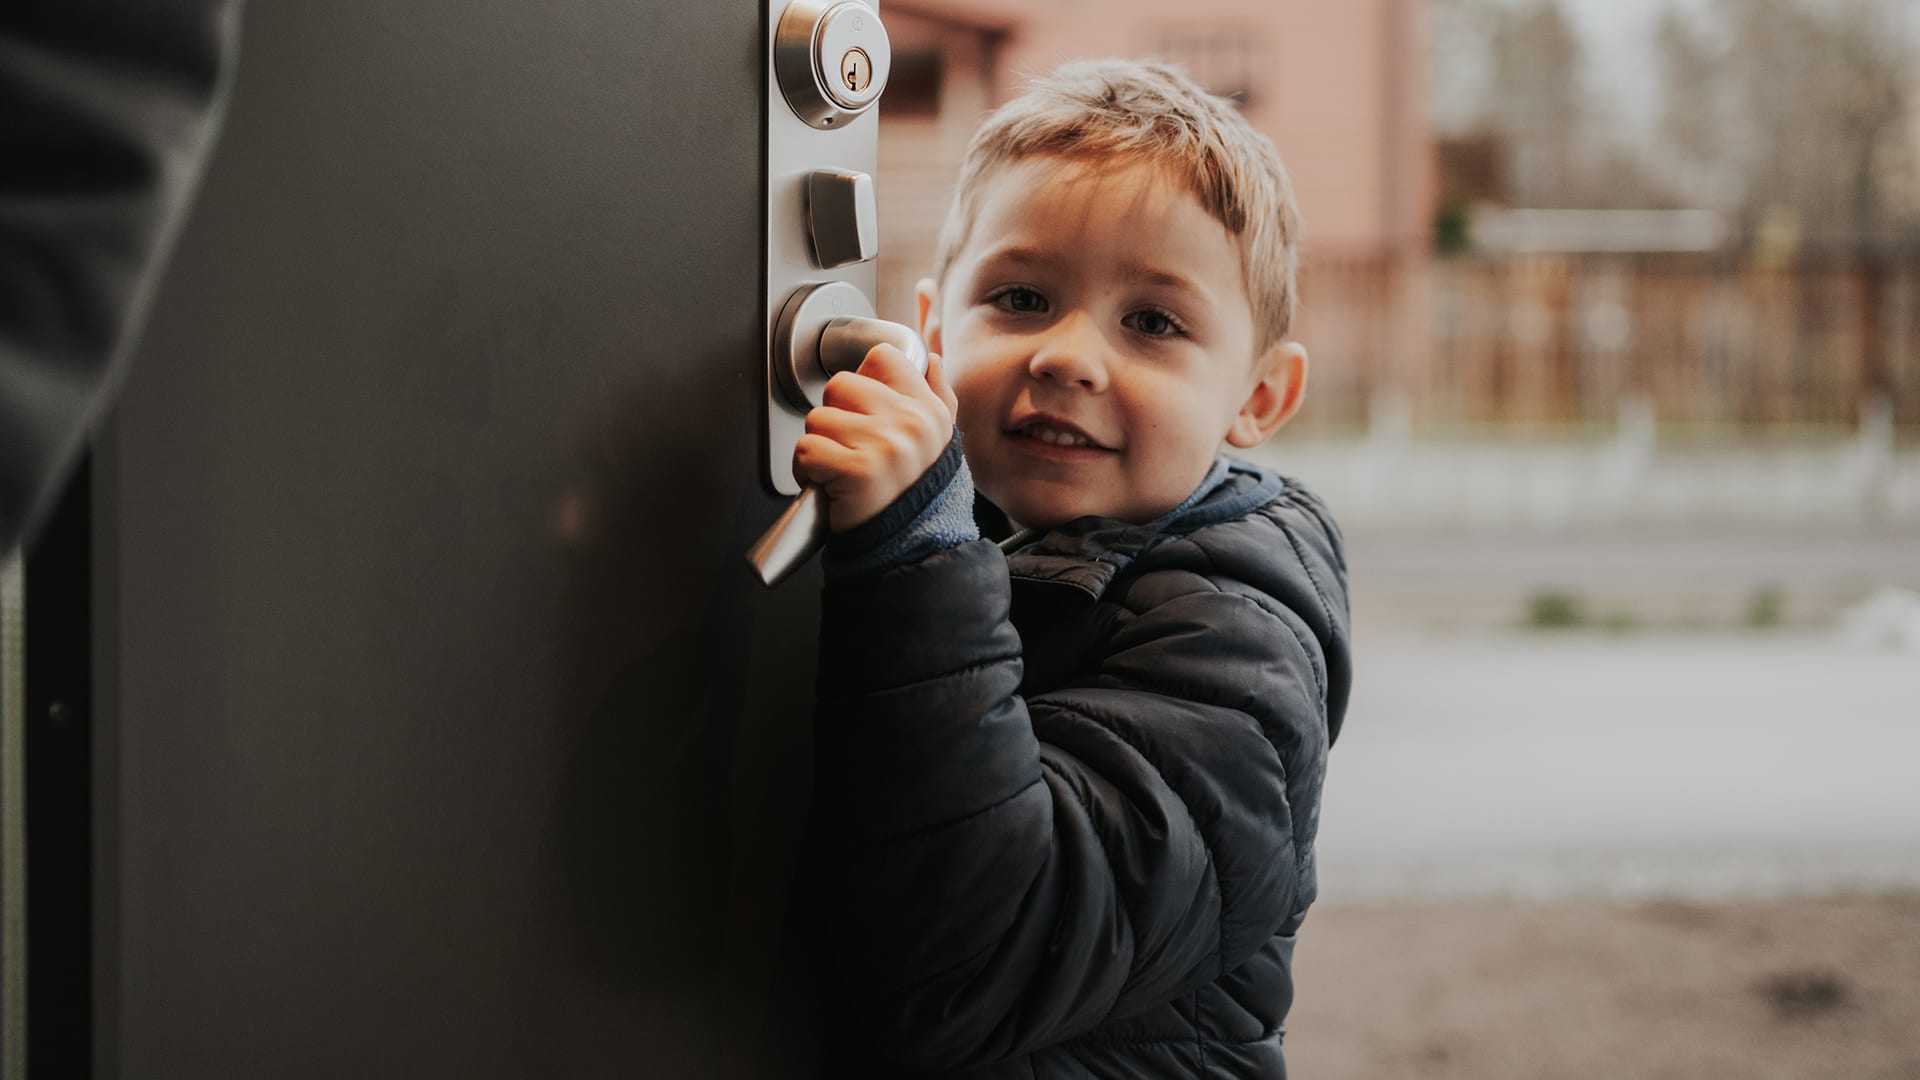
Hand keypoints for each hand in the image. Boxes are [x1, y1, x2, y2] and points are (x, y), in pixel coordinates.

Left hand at [794, 345, 957, 532]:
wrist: (910, 548)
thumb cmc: (915, 495)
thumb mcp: (939, 442)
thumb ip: (935, 396)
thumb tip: (930, 361)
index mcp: (927, 409)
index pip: (881, 359)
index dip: (862, 383)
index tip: (864, 414)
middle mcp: (910, 422)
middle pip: (839, 385)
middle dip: (834, 418)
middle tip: (850, 449)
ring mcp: (884, 445)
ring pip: (817, 418)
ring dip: (819, 448)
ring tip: (840, 470)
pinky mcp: (857, 471)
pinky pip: (807, 449)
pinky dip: (807, 471)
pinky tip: (829, 484)